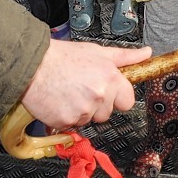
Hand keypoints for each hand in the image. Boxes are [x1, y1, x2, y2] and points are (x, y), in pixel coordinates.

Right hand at [20, 40, 150, 129]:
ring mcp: (83, 111)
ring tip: (68, 92)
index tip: (106, 90)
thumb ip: (125, 57)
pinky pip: (72, 125)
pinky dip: (66, 116)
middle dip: (97, 105)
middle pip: (107, 113)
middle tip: (81, 88)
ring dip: (81, 111)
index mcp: (111, 79)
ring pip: (89, 120)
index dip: (117, 96)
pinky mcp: (66, 121)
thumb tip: (146, 54)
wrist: (32, 65)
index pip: (127, 101)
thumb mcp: (97, 52)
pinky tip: (59, 101)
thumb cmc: (63, 57)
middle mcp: (99, 96)